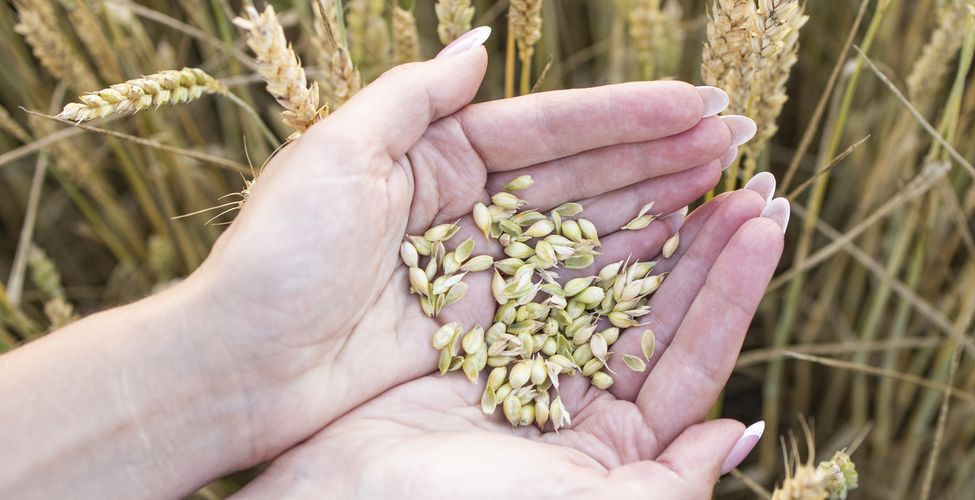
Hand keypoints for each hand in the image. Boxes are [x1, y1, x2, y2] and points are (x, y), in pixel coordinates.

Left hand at [181, 26, 772, 462]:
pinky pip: (568, 294)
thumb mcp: (336, 151)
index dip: (623, 114)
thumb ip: (415, 96)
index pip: (549, 128)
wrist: (239, 364)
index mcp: (433, 154)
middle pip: (583, 176)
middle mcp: (466, 206)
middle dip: (659, 154)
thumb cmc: (279, 252)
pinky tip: (677, 248)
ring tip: (725, 181)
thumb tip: (480, 45)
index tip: (694, 102)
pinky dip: (624, 272)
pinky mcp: (483, 330)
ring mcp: (481, 270)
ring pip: (588, 231)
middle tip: (735, 135)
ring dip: (658, 204)